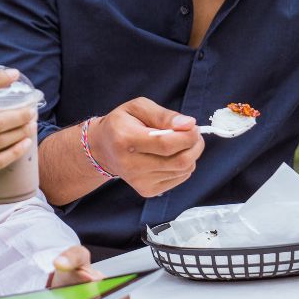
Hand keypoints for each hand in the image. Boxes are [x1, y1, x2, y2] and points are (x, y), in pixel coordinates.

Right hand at [89, 97, 204, 197]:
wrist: (103, 149)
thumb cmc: (122, 124)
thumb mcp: (138, 107)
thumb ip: (164, 115)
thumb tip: (189, 124)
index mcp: (125, 139)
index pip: (166, 144)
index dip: (187, 136)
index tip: (193, 127)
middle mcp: (131, 165)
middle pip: (179, 161)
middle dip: (195, 146)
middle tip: (194, 134)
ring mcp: (139, 181)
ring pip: (183, 170)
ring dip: (191, 155)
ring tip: (182, 143)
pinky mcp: (147, 190)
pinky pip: (179, 178)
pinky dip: (184, 166)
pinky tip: (172, 156)